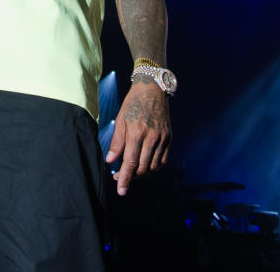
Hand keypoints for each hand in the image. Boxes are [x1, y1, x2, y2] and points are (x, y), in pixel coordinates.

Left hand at [104, 81, 170, 195]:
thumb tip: (110, 161)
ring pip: (153, 166)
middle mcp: (152, 137)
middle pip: (142, 167)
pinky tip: (145, 165)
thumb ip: (117, 142)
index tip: (120, 190)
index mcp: (137, 132)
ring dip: (142, 173)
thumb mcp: (120, 119)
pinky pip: (163, 160)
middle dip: (131, 177)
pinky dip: (154, 166)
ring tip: (131, 172)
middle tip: (120, 179)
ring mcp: (162, 138)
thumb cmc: (133, 103)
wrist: (153, 89)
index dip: (124, 178)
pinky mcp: (169, 138)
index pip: (130, 162)